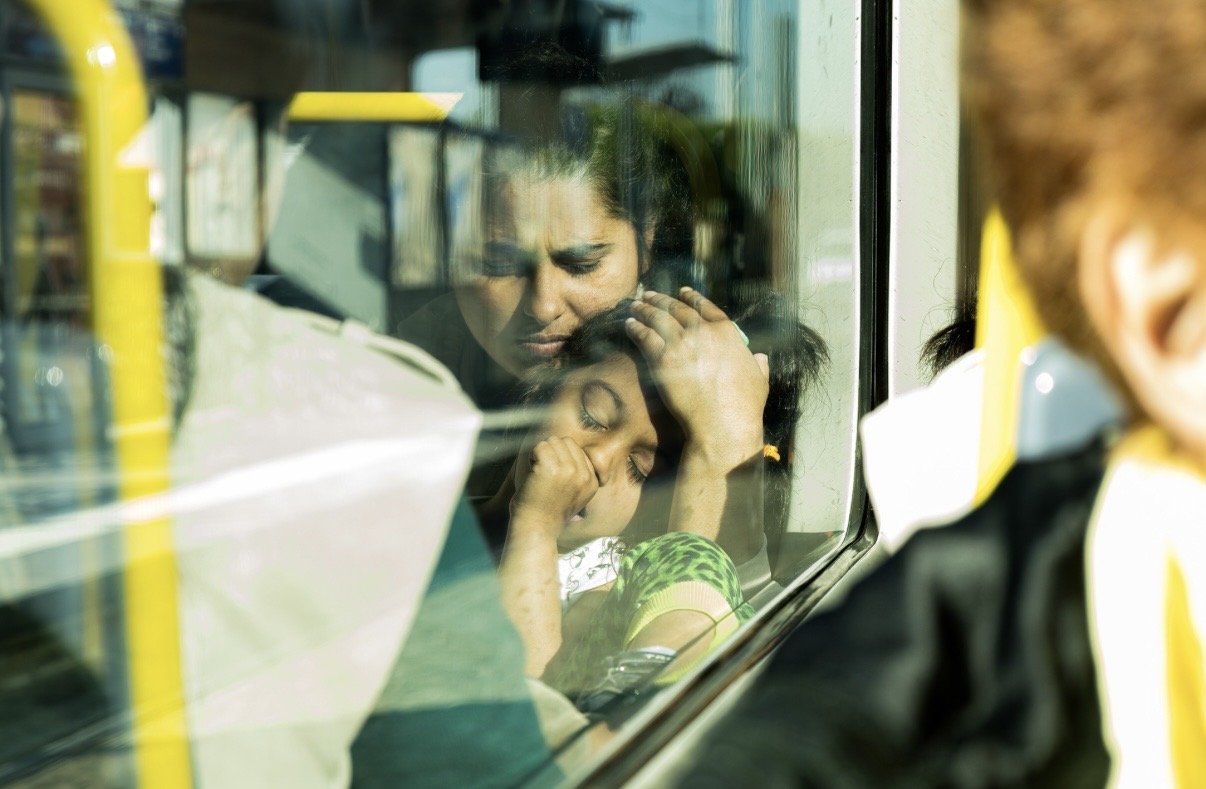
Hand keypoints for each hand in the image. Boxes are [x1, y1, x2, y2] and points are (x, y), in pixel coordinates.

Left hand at [511, 437, 598, 538]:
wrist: (536, 531)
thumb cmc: (548, 514)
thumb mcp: (574, 497)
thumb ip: (577, 476)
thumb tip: (566, 448)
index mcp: (591, 482)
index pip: (577, 450)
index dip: (560, 458)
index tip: (553, 477)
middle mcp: (583, 475)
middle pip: (566, 442)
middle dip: (551, 452)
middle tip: (543, 473)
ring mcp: (569, 471)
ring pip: (552, 441)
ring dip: (541, 453)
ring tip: (537, 474)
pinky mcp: (551, 468)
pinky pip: (540, 447)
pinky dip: (531, 457)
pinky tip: (532, 473)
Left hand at [625, 288, 768, 468]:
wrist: (722, 424)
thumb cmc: (744, 407)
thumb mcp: (760, 380)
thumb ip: (759, 364)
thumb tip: (760, 358)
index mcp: (726, 332)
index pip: (705, 306)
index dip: (691, 297)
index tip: (682, 292)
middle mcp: (703, 332)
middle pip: (677, 309)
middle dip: (661, 299)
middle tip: (649, 295)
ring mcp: (681, 344)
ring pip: (657, 318)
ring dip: (644, 309)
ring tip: (635, 305)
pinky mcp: (662, 360)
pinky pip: (644, 336)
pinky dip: (635, 328)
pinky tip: (629, 324)